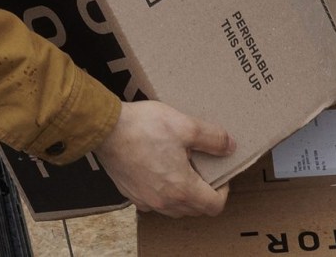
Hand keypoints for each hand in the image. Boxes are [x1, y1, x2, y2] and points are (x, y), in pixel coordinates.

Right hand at [96, 100, 233, 216]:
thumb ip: (212, 138)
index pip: (214, 206)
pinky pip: (154, 200)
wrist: (105, 129)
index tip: (220, 175)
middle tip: (202, 168)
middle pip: (195, 209)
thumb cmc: (143, 127)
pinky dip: (162, 191)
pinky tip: (158, 168)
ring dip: (183, 194)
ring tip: (181, 167)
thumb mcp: (185, 126)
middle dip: (204, 192)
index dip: (223, 191)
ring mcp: (145, 200)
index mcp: (182, 189)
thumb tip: (230, 147)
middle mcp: (164, 201)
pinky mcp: (130, 193)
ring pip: (174, 207)